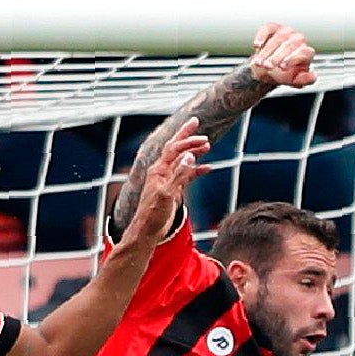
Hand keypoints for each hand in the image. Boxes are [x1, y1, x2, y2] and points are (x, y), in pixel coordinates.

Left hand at [117, 121, 209, 251]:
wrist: (147, 231)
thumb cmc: (153, 214)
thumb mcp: (167, 193)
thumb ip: (179, 174)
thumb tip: (190, 156)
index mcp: (158, 170)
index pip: (174, 148)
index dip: (187, 139)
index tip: (200, 132)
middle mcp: (161, 171)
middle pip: (176, 149)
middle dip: (186, 136)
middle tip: (197, 124)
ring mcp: (167, 180)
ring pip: (182, 161)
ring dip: (193, 153)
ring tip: (207, 146)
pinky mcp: (172, 189)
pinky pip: (185, 176)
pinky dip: (196, 171)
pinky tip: (207, 169)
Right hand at [248, 22, 316, 89]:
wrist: (268, 68)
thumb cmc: (283, 74)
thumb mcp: (295, 80)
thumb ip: (305, 79)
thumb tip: (313, 76)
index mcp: (306, 52)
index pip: (304, 52)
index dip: (292, 59)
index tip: (282, 67)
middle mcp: (298, 39)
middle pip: (290, 45)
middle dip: (277, 57)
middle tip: (267, 66)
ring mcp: (286, 32)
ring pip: (278, 39)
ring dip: (267, 51)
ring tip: (259, 62)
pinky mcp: (273, 28)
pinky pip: (267, 29)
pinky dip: (261, 37)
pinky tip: (257, 46)